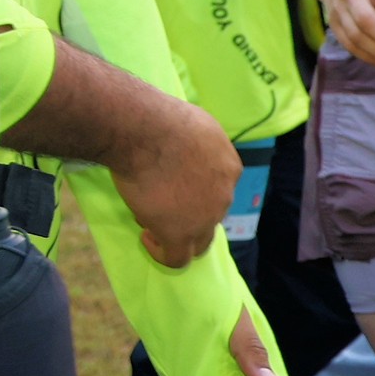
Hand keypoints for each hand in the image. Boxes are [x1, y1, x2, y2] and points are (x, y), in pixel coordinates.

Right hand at [105, 96, 240, 267]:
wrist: (145, 131)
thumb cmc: (161, 118)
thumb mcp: (193, 124)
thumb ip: (195, 142)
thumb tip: (180, 144)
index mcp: (229, 166)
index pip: (217, 187)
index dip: (193, 187)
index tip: (168, 180)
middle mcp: (224, 194)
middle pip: (211, 215)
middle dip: (187, 213)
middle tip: (159, 202)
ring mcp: (205, 217)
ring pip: (198, 240)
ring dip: (177, 233)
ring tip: (150, 220)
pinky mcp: (180, 232)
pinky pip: (177, 257)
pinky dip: (162, 252)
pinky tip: (147, 238)